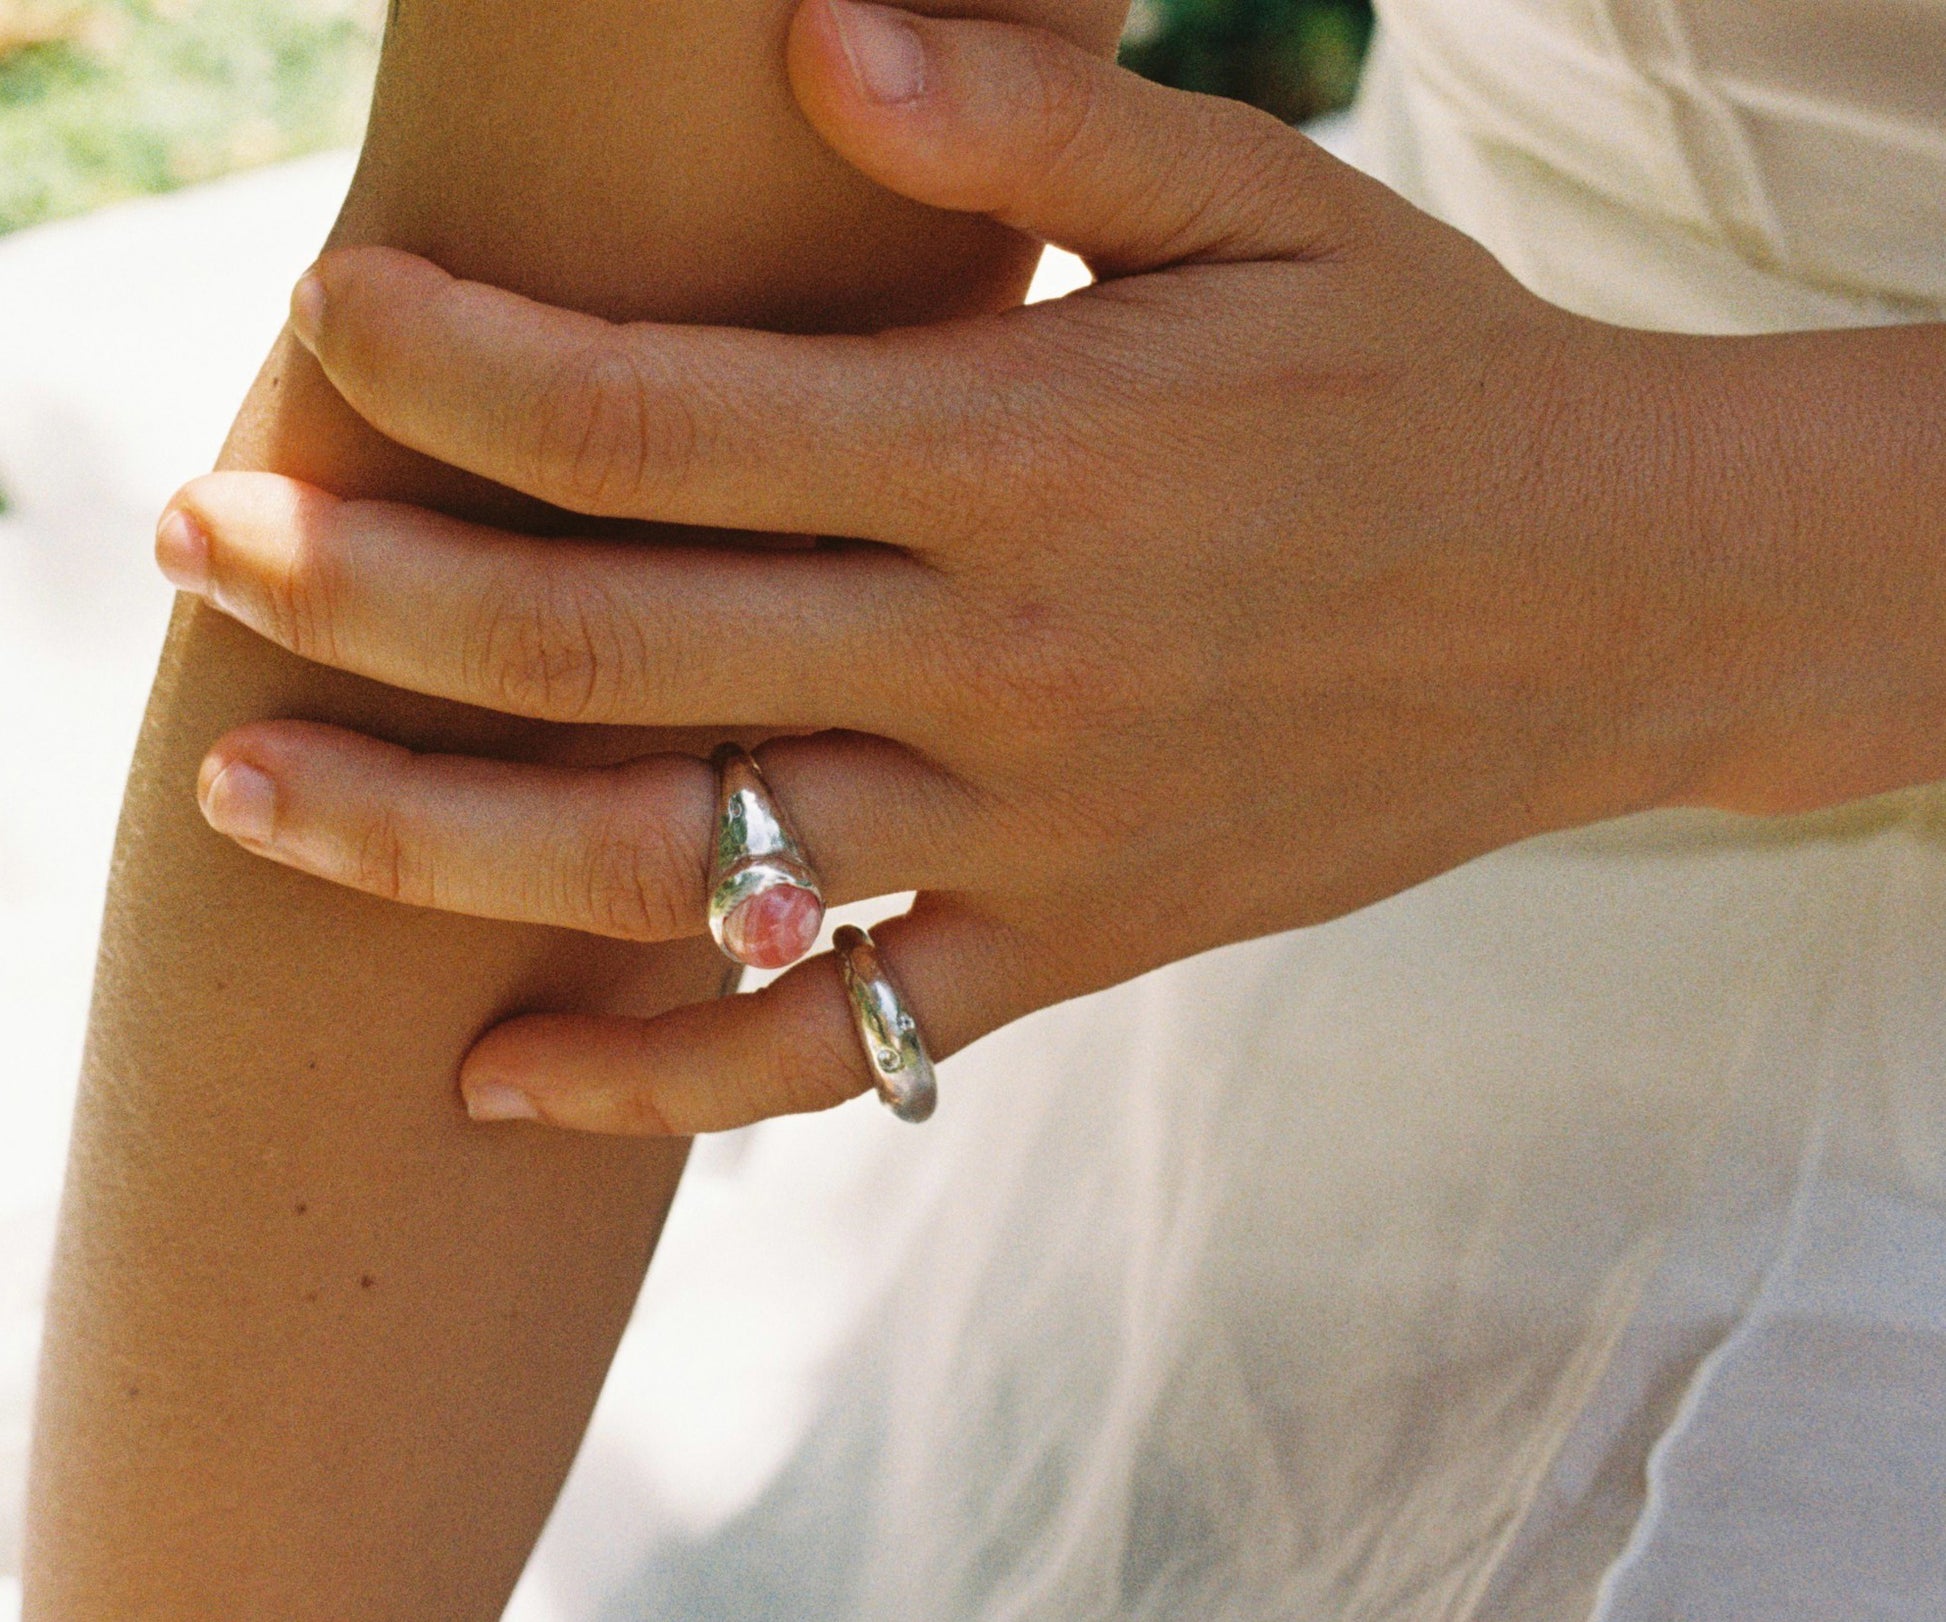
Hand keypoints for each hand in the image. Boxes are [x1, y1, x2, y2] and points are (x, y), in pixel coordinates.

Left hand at [157, 0, 1713, 1133]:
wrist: (1611, 602)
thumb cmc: (1429, 376)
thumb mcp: (1269, 199)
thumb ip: (1039, 120)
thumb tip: (810, 43)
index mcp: (1031, 452)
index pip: (666, 415)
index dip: (462, 367)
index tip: (332, 325)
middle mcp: (1007, 658)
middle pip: (614, 647)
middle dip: (366, 589)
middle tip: (190, 535)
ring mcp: (1034, 828)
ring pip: (678, 866)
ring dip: (434, 843)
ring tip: (244, 795)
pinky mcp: (1077, 945)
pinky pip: (836, 1048)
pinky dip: (661, 1085)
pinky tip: (500, 1087)